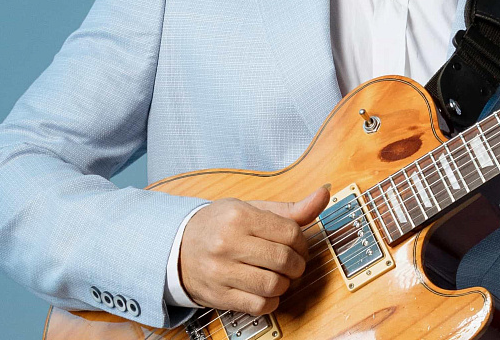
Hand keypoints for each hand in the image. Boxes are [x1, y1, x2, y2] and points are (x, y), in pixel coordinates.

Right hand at [178, 186, 329, 313]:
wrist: (177, 248)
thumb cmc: (218, 226)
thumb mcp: (250, 209)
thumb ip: (290, 209)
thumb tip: (323, 196)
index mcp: (238, 217)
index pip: (290, 233)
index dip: (302, 242)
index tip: (299, 246)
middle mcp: (228, 243)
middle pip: (284, 260)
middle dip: (298, 265)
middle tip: (293, 263)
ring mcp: (222, 271)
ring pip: (274, 285)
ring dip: (285, 284)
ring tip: (280, 276)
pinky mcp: (219, 295)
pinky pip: (259, 305)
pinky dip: (271, 301)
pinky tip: (267, 290)